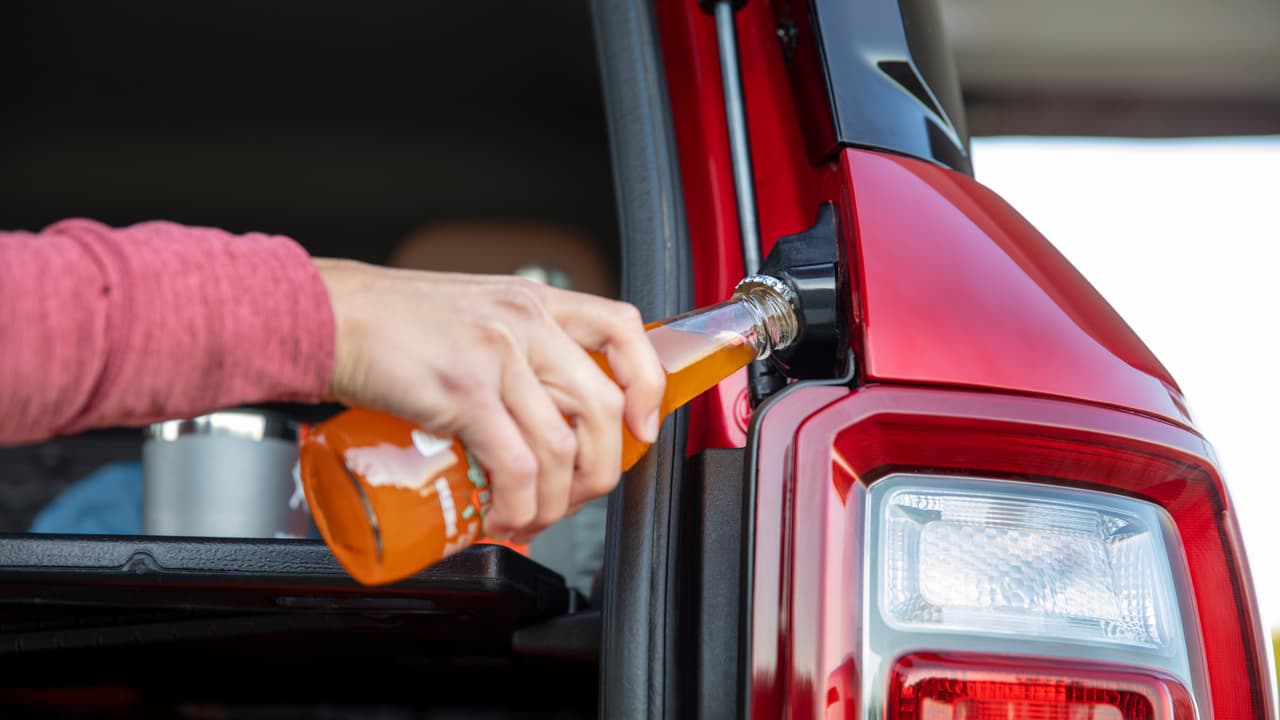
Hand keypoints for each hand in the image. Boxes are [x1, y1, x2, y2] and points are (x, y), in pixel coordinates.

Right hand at [313, 259, 665, 542]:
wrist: (324, 317)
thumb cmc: (389, 324)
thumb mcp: (473, 315)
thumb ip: (514, 349)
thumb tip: (542, 416)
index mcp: (533, 302)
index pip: (623, 329)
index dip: (646, 383)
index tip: (640, 426)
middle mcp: (524, 322)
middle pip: (601, 406)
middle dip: (600, 469)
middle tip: (577, 495)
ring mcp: (496, 355)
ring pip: (562, 446)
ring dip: (555, 501)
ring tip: (531, 517)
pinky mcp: (464, 391)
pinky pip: (517, 464)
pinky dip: (519, 504)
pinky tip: (504, 516)